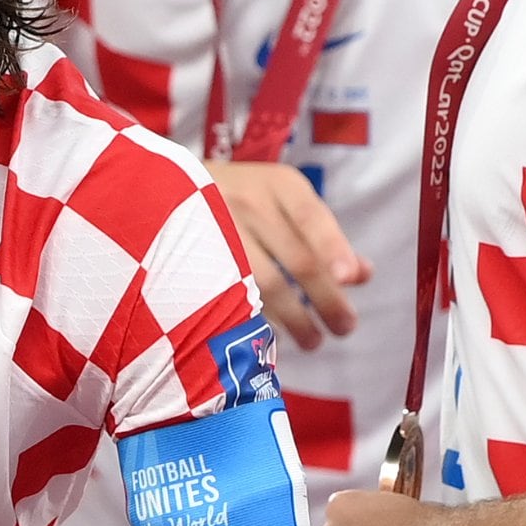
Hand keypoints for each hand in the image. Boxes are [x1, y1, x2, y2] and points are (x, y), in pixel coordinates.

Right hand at [211, 159, 363, 345]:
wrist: (162, 187)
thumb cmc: (240, 199)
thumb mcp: (282, 201)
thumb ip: (323, 237)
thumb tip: (363, 275)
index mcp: (278, 184)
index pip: (311, 217)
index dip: (332, 246)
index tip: (348, 276)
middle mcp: (249, 202)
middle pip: (294, 257)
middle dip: (325, 298)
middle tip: (345, 327)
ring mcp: (218, 230)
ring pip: (264, 282)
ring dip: (295, 317)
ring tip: (313, 341)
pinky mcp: (195, 259)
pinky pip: (232, 295)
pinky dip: (257, 317)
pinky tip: (270, 333)